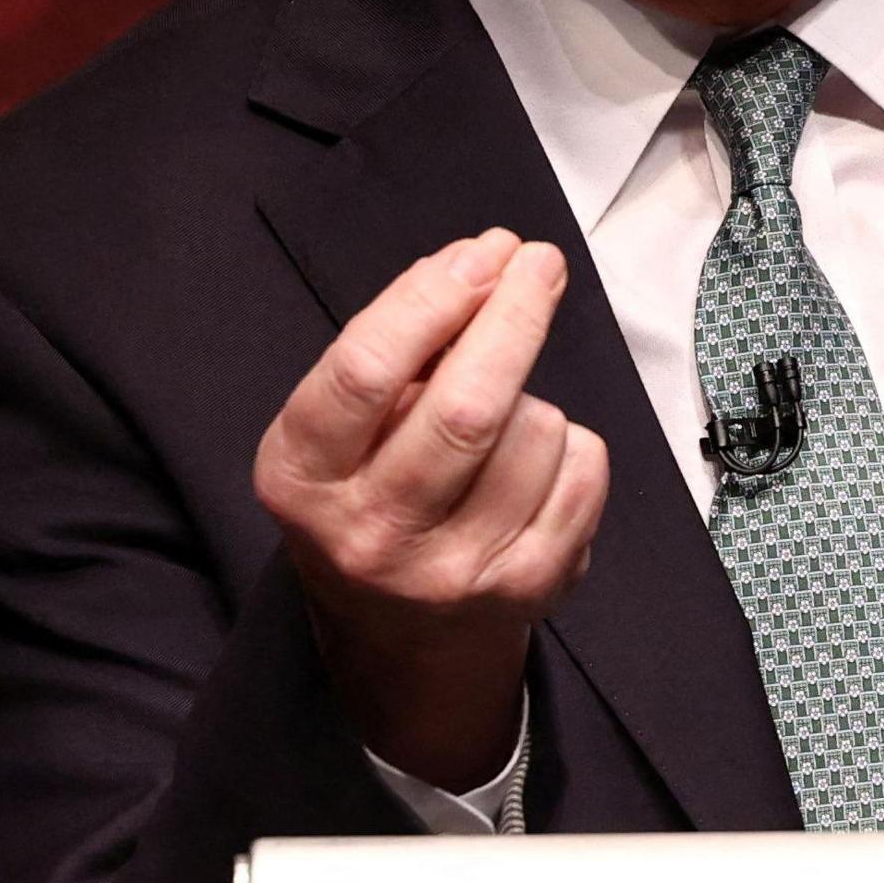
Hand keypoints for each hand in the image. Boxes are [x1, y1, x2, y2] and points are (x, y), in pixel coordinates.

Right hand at [253, 228, 609, 790]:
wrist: (399, 630)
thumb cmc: (372, 488)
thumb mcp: (341, 426)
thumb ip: (398, 348)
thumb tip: (485, 263)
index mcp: (301, 478)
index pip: (365, 372)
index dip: (432, 298)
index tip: (484, 252)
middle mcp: (369, 534)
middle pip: (465, 406)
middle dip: (515, 316)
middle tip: (540, 262)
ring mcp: (452, 572)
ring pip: (535, 430)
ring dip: (534, 398)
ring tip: (502, 421)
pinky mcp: (528, 589)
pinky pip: (582, 470)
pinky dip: (573, 443)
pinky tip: (535, 462)